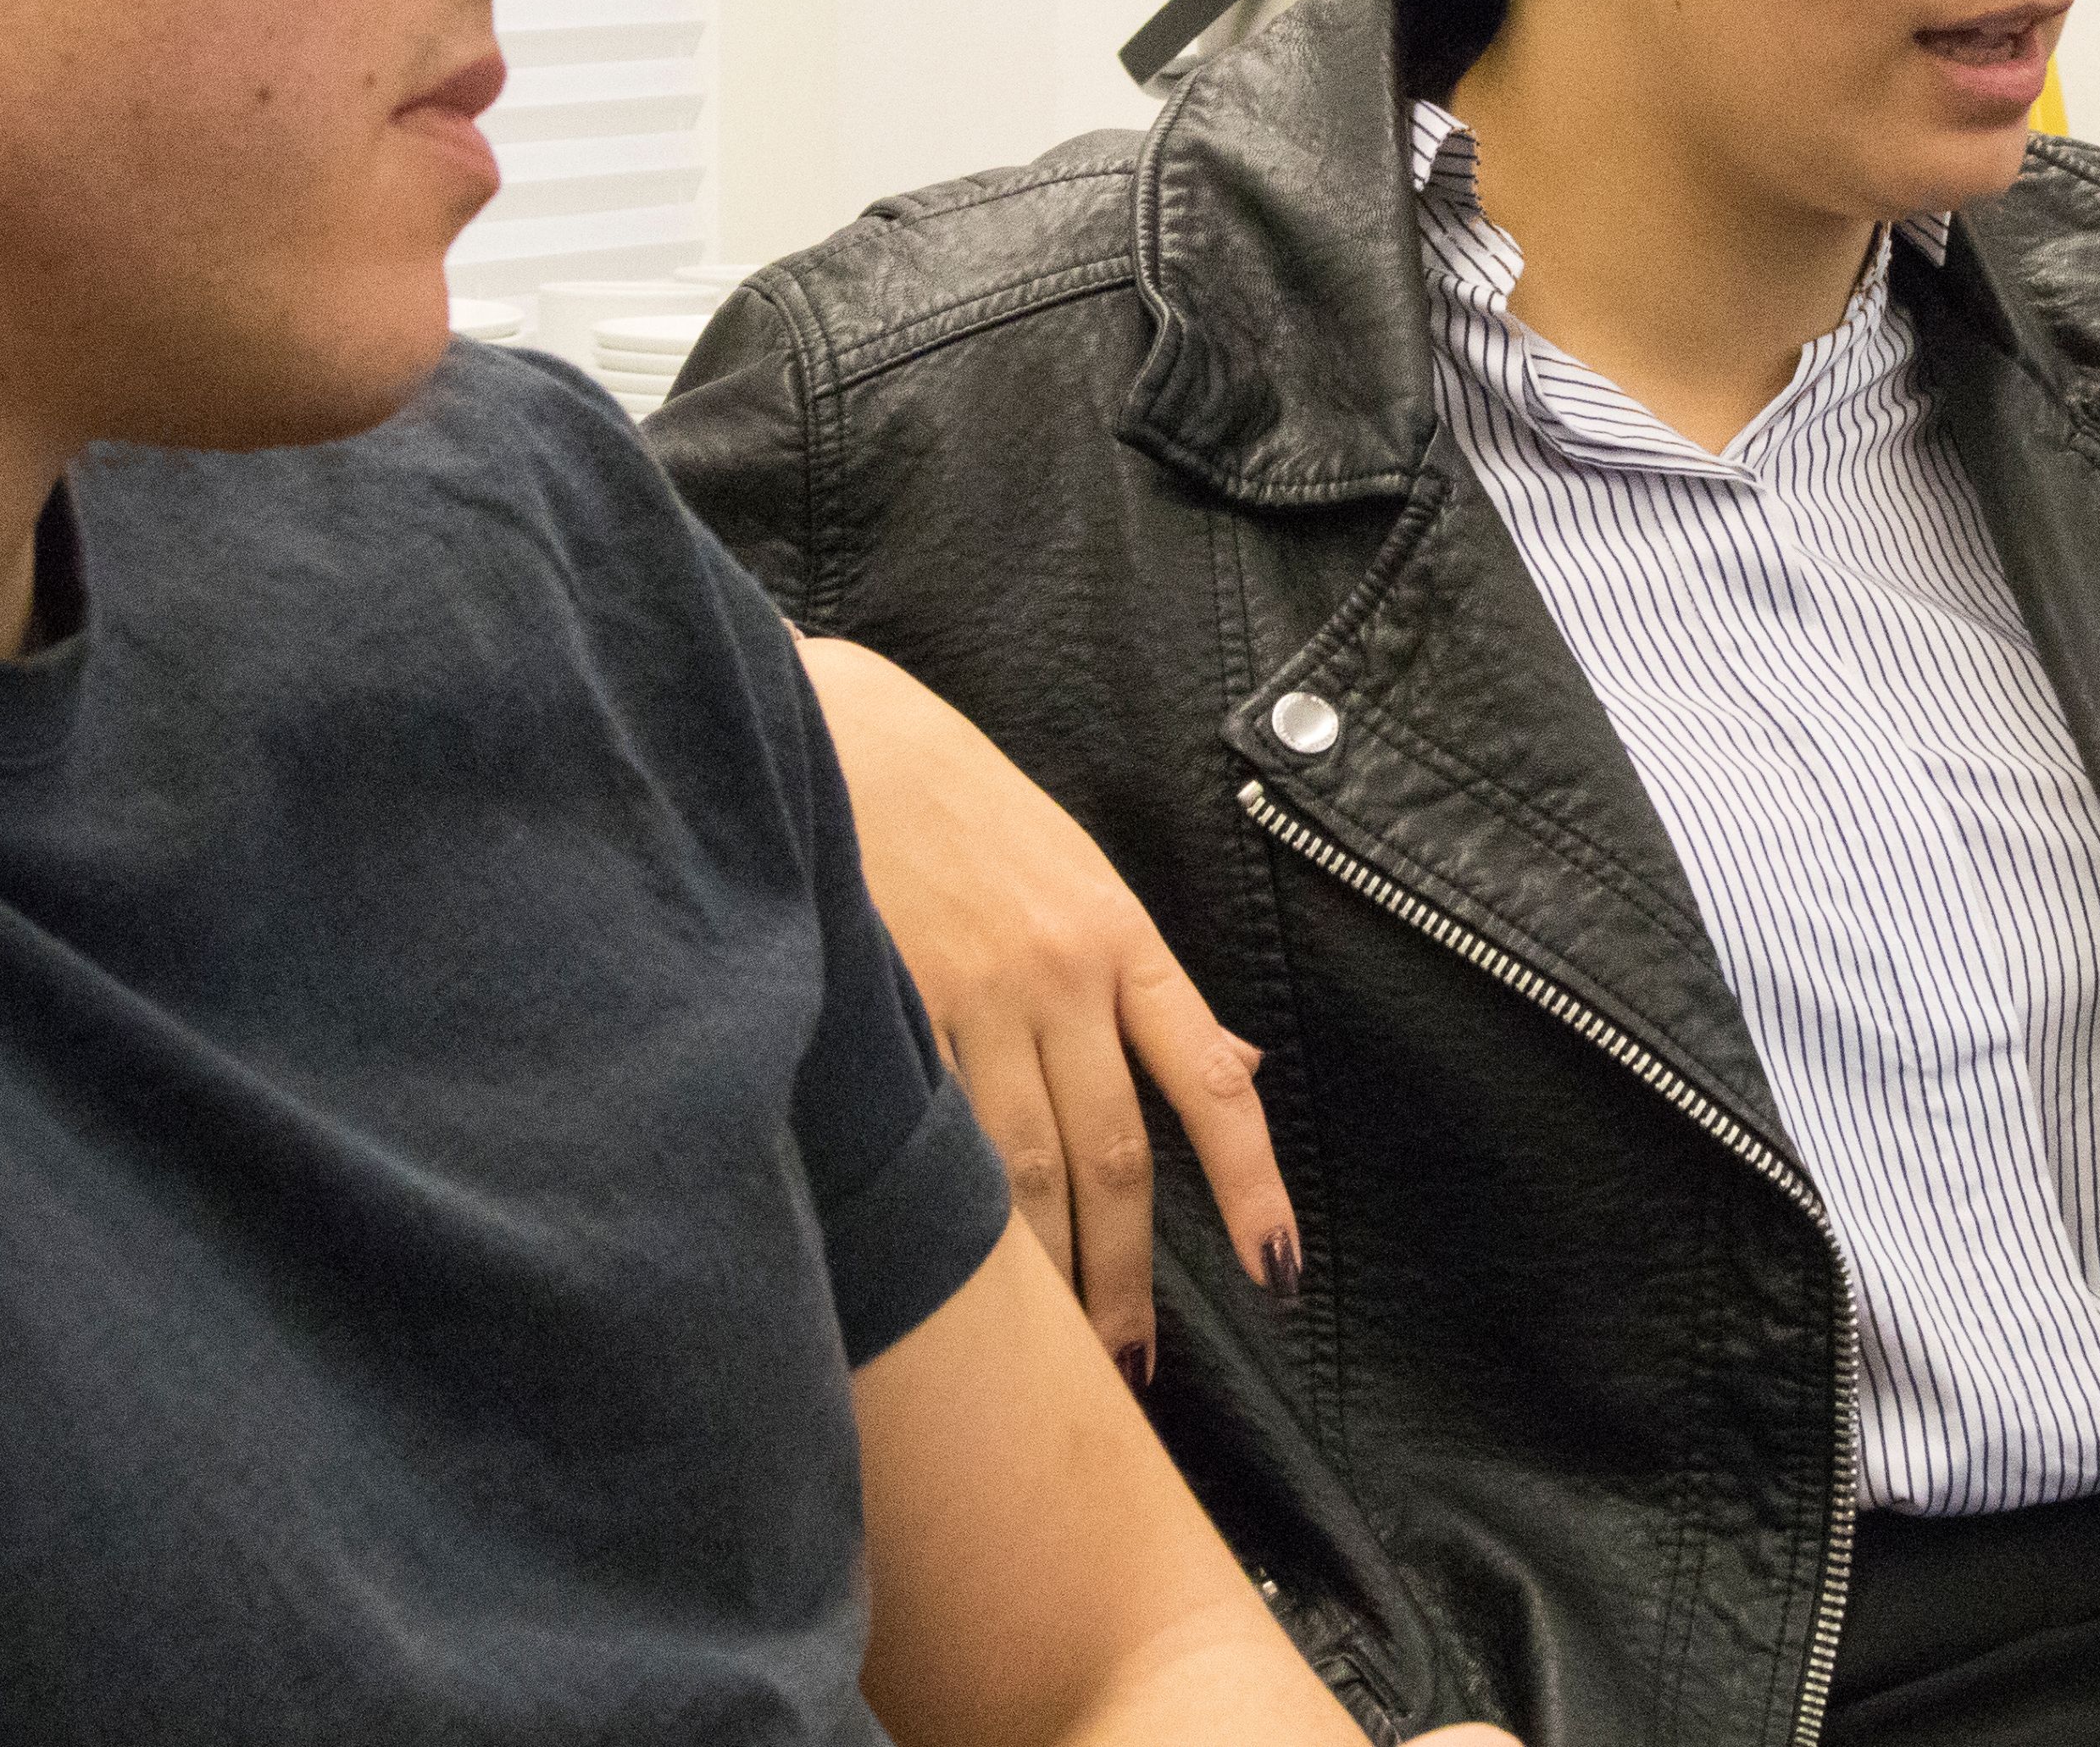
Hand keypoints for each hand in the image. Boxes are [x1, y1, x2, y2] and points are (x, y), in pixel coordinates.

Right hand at [803, 637, 1298, 1380]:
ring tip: (1052, 1354)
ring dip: (1044, 1277)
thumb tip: (1237, 1070)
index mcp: (1115, 936)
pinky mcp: (883, 1014)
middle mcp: (1056, 973)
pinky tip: (948, 1279)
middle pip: (1113, 1157)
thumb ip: (1141, 982)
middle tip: (1132, 1368)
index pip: (1207, 1079)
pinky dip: (947, 1217)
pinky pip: (931, 1141)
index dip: (1252, 1181)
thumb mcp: (1068, 870)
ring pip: (1021, 1171)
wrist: (819, 730)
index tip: (1280, 1270)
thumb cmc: (949, 802)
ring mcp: (967, 995)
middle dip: (1127, 1275)